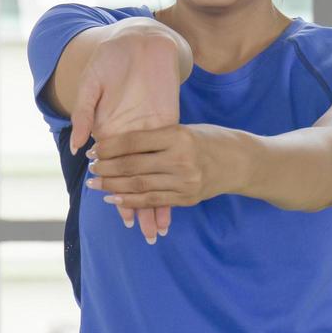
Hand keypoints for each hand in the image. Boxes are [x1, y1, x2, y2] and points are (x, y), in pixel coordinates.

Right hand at [70, 31, 184, 240]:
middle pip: (136, 176)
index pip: (115, 169)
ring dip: (158, 194)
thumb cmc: (110, 60)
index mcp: (110, 129)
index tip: (120, 215)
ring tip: (161, 224)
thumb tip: (75, 146)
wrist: (138, 39)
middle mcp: (132, 135)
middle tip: (143, 232)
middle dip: (138, 202)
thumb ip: (84, 112)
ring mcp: (152, 129)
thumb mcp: (93, 84)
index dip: (117, 190)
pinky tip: (180, 191)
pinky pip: (170, 150)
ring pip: (154, 168)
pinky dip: (172, 170)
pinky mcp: (169, 119)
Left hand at [85, 123, 231, 231]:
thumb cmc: (209, 140)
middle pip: (133, 166)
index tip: (93, 150)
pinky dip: (130, 202)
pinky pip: (152, 201)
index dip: (109, 147)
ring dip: (113, 187)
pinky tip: (114, 200)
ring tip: (95, 185)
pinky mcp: (187, 197)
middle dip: (106, 168)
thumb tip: (116, 147)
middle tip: (90, 169)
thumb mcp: (184, 130)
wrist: (241, 162)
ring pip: (139, 186)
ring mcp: (185, 181)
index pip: (134, 141)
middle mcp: (181, 159)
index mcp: (178, 136)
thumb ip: (155, 138)